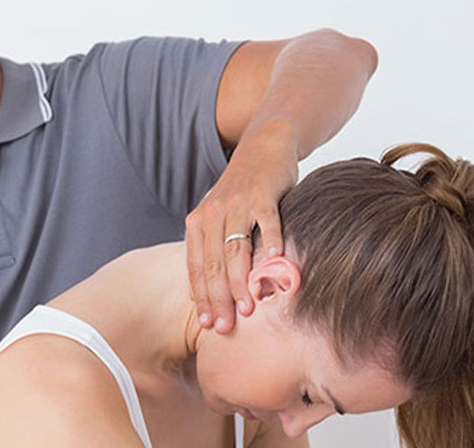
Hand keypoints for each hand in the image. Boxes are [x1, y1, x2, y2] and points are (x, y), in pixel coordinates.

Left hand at [185, 125, 298, 332]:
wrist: (263, 146)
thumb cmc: (243, 191)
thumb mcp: (221, 217)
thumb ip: (216, 249)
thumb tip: (216, 293)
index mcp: (199, 222)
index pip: (197, 267)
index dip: (202, 297)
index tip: (209, 324)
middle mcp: (213, 213)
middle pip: (213, 263)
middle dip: (219, 298)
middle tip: (226, 326)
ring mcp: (238, 203)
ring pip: (235, 248)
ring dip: (240, 279)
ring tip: (248, 307)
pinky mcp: (263, 193)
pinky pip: (266, 220)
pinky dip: (271, 239)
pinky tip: (275, 259)